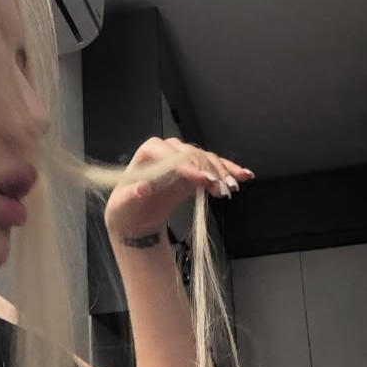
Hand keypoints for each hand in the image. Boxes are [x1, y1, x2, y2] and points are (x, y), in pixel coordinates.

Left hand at [103, 137, 252, 240]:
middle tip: (222, 186)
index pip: (170, 154)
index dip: (188, 165)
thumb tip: (142, 188)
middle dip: (209, 169)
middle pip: (193, 155)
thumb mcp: (124, 204)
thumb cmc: (127, 207)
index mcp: (149, 151)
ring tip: (233, 186)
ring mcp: (183, 159)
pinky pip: (213, 168)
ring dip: (223, 172)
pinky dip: (228, 172)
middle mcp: (168, 150)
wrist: (137, 216)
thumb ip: (133, 194)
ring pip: (206, 160)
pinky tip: (243, 176)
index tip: (202, 179)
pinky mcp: (194, 171)